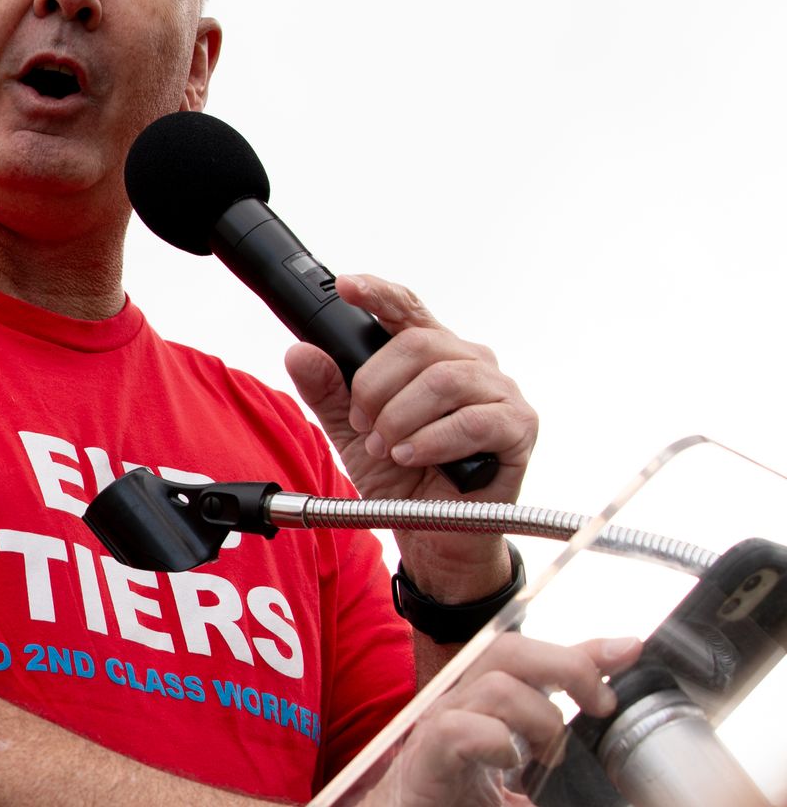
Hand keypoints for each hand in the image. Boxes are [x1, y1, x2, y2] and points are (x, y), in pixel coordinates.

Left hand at [286, 274, 537, 594]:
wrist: (434, 532)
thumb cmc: (401, 475)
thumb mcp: (350, 432)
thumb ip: (326, 392)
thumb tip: (300, 352)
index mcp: (430, 354)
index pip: (406, 309)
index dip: (378, 293)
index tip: (346, 286)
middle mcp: (469, 362)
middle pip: (416, 345)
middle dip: (375, 388)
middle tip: (363, 427)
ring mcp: (499, 391)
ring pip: (442, 380)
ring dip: (399, 418)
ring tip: (386, 449)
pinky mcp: (518, 425)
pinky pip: (472, 420)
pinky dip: (430, 440)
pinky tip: (410, 457)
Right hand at [362, 634, 640, 806]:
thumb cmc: (460, 798)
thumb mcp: (525, 776)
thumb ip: (554, 755)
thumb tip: (609, 760)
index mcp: (485, 705)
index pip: (531, 657)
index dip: (583, 649)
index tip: (629, 650)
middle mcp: (460, 704)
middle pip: (507, 650)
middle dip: (565, 665)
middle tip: (599, 706)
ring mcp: (438, 726)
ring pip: (494, 685)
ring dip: (538, 718)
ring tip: (547, 757)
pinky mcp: (425, 758)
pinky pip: (458, 729)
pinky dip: (493, 741)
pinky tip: (509, 764)